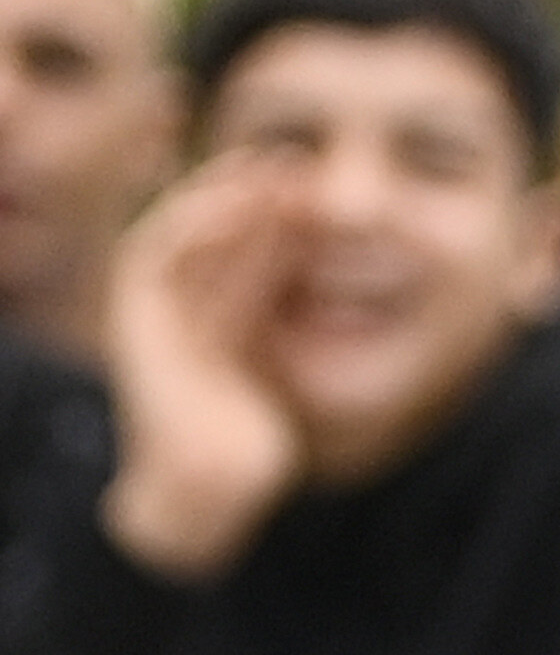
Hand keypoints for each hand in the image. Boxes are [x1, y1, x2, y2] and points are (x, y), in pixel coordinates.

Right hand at [98, 166, 301, 579]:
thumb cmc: (246, 455)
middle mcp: (182, 323)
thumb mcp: (278, 381)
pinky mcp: (137, 324)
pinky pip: (156, 258)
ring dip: (218, 196)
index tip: (313, 189)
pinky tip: (232, 201)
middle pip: (212, 242)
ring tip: (264, 165)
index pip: (246, 263)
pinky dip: (191, 224)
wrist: (206, 495)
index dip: (276, 223)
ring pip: (181, 238)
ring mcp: (155, 321)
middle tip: (293, 158)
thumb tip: (326, 305)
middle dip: (247, 197)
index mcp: (217, 338)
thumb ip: (288, 346)